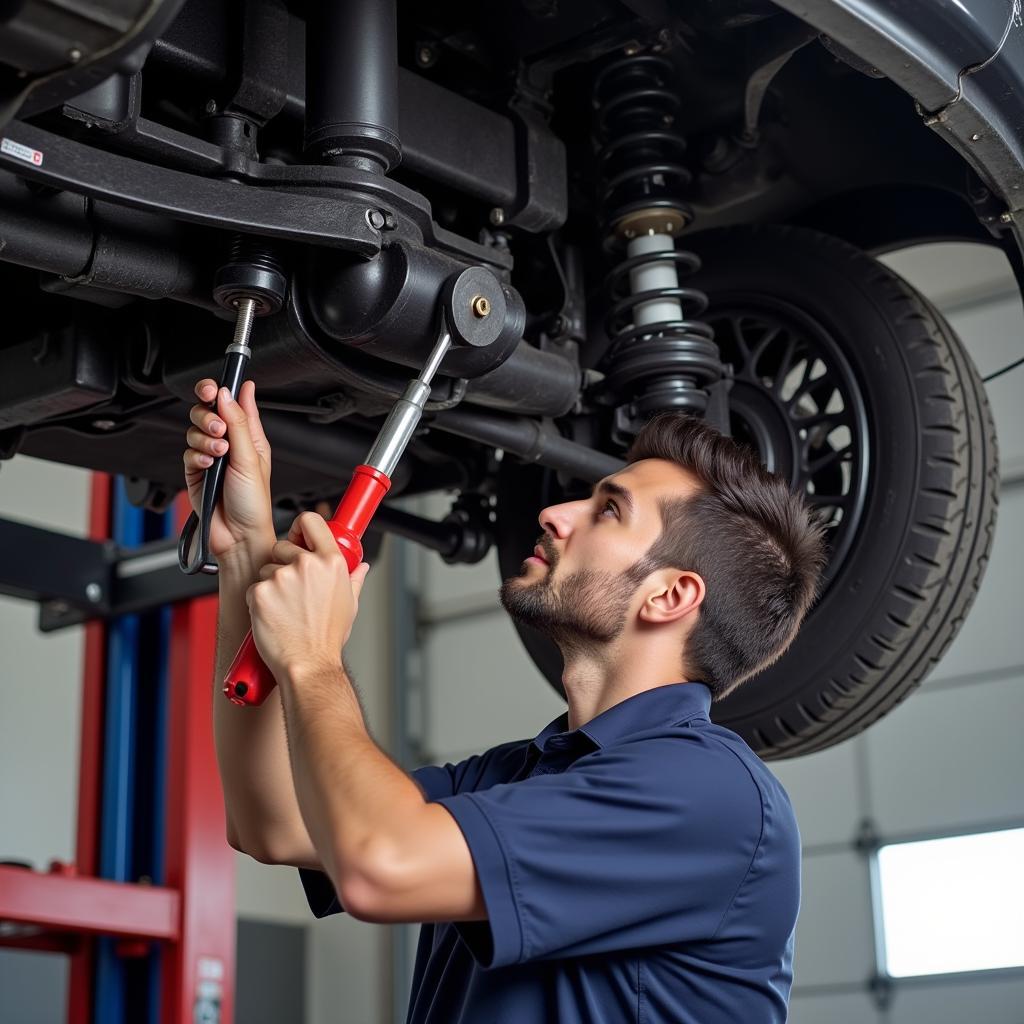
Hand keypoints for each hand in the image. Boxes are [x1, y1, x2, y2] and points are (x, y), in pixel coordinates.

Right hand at [182, 378, 274, 561]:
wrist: (238, 535)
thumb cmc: (253, 504)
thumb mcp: (251, 458)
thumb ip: (239, 423)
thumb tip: (229, 394)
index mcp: (250, 437)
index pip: (233, 404)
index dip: (221, 391)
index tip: (213, 387)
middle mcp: (231, 445)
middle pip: (208, 413)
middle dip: (208, 417)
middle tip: (217, 427)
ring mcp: (211, 457)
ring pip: (194, 431)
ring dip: (204, 439)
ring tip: (218, 453)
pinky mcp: (196, 471)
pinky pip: (187, 453)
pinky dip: (196, 456)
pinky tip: (208, 467)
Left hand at [245, 511, 370, 681]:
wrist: (308, 664)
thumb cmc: (326, 639)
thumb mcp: (349, 604)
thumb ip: (354, 579)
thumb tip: (361, 567)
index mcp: (331, 563)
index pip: (310, 520)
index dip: (301, 528)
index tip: (299, 537)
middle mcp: (307, 565)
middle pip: (282, 545)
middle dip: (283, 563)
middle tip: (293, 589)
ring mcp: (282, 577)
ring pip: (266, 568)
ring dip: (271, 585)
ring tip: (285, 608)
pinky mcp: (260, 592)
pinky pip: (253, 588)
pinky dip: (258, 601)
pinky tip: (273, 615)